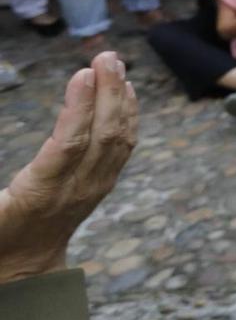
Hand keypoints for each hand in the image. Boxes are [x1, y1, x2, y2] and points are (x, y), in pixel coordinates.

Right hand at [0, 54, 138, 284]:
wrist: (22, 265)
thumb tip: (30, 161)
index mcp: (42, 193)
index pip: (69, 145)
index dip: (80, 108)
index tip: (83, 73)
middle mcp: (77, 188)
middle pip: (102, 135)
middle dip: (108, 92)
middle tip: (107, 54)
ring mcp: (95, 186)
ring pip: (118, 138)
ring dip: (121, 97)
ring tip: (117, 63)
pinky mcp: (102, 183)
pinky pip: (123, 146)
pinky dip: (128, 115)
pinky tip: (126, 91)